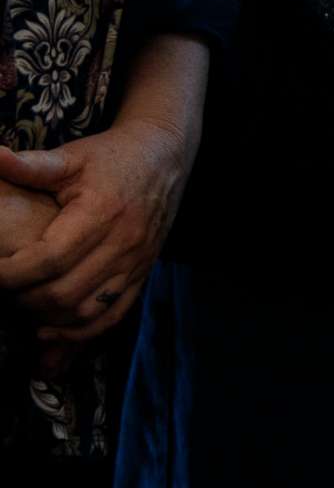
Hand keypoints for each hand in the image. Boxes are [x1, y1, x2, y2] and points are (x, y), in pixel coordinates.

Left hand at [0, 116, 192, 341]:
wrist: (165, 156)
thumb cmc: (112, 157)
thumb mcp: (71, 157)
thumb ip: (30, 164)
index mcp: (102, 213)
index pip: (49, 258)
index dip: (12, 272)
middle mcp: (123, 242)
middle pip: (63, 292)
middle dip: (23, 297)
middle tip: (4, 287)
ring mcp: (136, 261)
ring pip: (86, 310)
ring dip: (48, 318)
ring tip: (23, 306)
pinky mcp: (143, 272)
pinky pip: (113, 315)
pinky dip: (81, 331)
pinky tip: (53, 330)